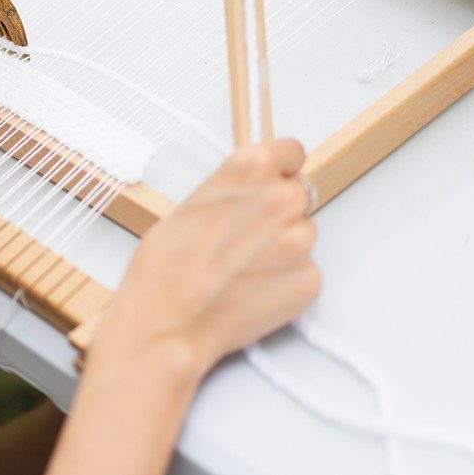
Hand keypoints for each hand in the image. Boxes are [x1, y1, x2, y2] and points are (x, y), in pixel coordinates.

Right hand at [45, 140, 317, 474]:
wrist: (168, 323)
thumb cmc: (164, 268)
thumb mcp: (189, 205)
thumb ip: (231, 189)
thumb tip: (249, 190)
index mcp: (250, 169)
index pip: (291, 150)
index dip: (280, 167)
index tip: (274, 178)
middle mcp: (281, 198)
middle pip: (298, 193)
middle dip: (277, 211)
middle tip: (244, 236)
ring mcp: (300, 241)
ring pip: (303, 233)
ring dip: (282, 246)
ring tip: (242, 268)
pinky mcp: (309, 279)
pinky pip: (305, 271)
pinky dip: (286, 280)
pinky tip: (252, 289)